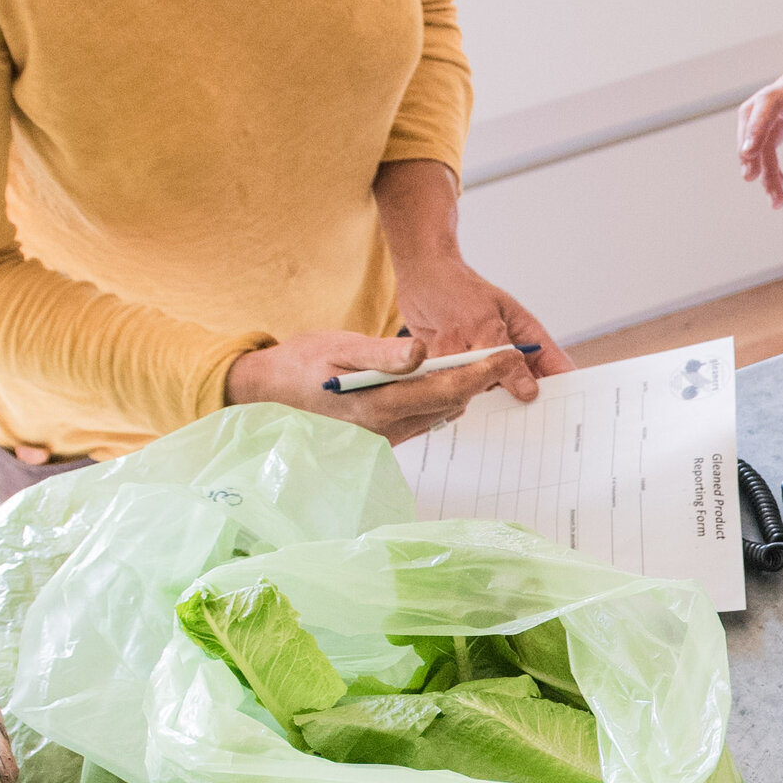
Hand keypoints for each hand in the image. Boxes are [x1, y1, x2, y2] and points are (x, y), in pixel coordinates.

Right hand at [224, 328, 533, 441]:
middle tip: (509, 356)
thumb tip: (423, 352)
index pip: (445, 390)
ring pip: (441, 412)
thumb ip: (384, 354)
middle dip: (481, 380)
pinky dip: (443, 398)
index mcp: (379, 406)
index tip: (508, 356)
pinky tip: (453, 379)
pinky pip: (425, 417)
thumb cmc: (304, 362)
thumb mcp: (341, 346)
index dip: (481, 373)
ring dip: (464, 390)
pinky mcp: (384, 436)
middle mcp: (386, 429)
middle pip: (450, 404)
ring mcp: (386, 437)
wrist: (272, 389)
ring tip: (490, 364)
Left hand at [387, 252, 573, 404]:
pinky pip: (468, 394)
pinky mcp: (461, 372)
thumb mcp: (482, 319)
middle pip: (529, 389)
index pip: (557, 368)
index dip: (567, 392)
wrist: (419, 280)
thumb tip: (528, 391)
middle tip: (528, 431)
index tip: (567, 417)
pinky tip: (459, 406)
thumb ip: (502, 355)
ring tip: (493, 421)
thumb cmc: (455, 288)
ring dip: (492, 406)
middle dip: (529, 408)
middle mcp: (510, 353)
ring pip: (497, 396)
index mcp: (528, 336)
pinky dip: (463, 399)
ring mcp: (486, 364)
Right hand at [737, 46, 782, 203]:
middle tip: (754, 181)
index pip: (772, 101)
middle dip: (751, 149)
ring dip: (761, 161)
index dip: (756, 127)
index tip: (748, 155)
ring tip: (775, 196)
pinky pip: (772, 133)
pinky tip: (779, 180)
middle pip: (755, 115)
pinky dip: (770, 157)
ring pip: (761, 129)